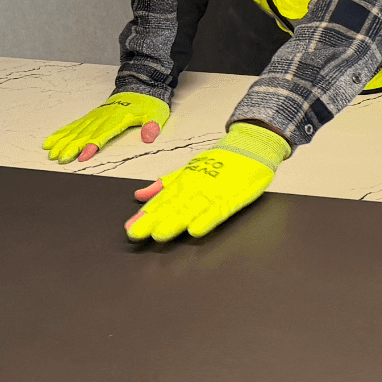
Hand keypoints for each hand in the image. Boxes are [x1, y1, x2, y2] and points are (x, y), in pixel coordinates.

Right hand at [44, 92, 170, 163]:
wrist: (140, 87)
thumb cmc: (148, 104)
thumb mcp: (156, 114)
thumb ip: (152, 126)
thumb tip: (149, 137)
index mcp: (119, 118)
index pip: (103, 134)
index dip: (92, 145)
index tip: (82, 156)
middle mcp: (103, 117)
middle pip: (85, 134)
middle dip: (72, 147)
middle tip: (60, 158)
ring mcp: (95, 116)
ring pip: (76, 130)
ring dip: (63, 141)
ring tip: (51, 153)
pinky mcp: (91, 116)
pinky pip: (74, 125)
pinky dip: (61, 133)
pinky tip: (51, 141)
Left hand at [126, 122, 290, 241]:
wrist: (251, 147)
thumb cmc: (220, 160)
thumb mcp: (188, 169)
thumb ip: (164, 184)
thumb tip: (140, 194)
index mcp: (183, 180)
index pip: (161, 200)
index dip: (145, 215)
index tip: (131, 228)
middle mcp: (195, 185)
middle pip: (171, 206)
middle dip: (153, 220)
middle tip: (137, 234)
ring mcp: (213, 191)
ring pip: (191, 209)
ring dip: (175, 221)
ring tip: (160, 234)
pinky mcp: (232, 197)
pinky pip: (218, 211)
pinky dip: (207, 220)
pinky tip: (195, 230)